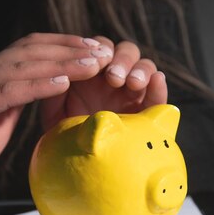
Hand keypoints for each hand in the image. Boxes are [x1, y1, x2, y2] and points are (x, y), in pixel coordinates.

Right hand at [0, 33, 111, 197]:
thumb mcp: (0, 121)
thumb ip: (18, 100)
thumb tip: (48, 87)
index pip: (30, 49)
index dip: (63, 45)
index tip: (95, 48)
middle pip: (29, 51)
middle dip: (69, 50)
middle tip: (102, 50)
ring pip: (21, 67)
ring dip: (61, 64)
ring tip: (92, 64)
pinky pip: (6, 92)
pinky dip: (36, 86)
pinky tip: (62, 83)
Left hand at [40, 37, 166, 130]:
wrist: (81, 166)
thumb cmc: (66, 137)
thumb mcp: (54, 112)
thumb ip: (55, 90)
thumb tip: (63, 71)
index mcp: (93, 73)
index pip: (101, 48)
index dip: (100, 49)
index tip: (94, 62)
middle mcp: (116, 79)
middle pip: (125, 52)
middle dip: (121, 59)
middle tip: (113, 77)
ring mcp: (134, 93)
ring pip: (145, 66)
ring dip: (140, 69)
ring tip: (131, 83)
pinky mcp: (150, 111)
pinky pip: (159, 94)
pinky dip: (159, 84)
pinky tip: (156, 81)